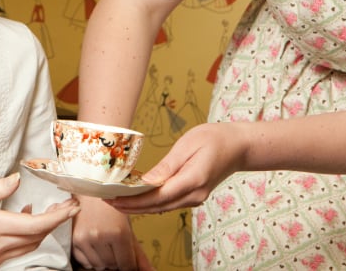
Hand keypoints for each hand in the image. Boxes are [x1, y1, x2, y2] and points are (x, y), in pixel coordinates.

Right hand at [0, 173, 78, 269]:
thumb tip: (16, 179)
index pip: (37, 225)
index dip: (59, 216)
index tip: (73, 207)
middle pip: (37, 236)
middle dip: (57, 220)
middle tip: (68, 206)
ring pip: (28, 246)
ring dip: (43, 229)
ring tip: (50, 211)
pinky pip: (15, 252)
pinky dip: (26, 237)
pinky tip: (23, 221)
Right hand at [72, 196, 154, 269]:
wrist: (92, 191)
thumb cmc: (114, 206)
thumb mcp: (129, 226)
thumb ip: (138, 253)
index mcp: (119, 232)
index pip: (126, 264)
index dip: (129, 265)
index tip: (129, 262)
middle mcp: (101, 237)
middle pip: (112, 265)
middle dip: (117, 261)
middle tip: (118, 248)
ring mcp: (86, 239)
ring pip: (98, 266)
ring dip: (105, 260)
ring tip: (107, 244)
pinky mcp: (75, 240)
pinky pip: (85, 262)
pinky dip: (92, 259)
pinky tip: (96, 246)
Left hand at [105, 122, 246, 214]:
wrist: (238, 146)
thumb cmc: (215, 138)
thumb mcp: (189, 144)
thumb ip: (167, 165)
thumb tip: (146, 182)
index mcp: (193, 180)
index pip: (157, 197)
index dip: (133, 201)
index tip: (112, 199)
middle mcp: (194, 195)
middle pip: (156, 207)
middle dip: (130, 206)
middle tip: (107, 201)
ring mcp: (195, 198)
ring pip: (161, 208)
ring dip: (139, 206)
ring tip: (117, 199)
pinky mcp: (194, 196)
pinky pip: (168, 203)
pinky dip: (151, 202)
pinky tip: (137, 197)